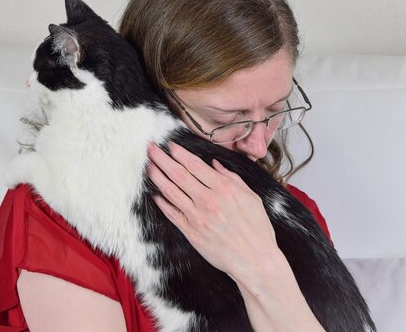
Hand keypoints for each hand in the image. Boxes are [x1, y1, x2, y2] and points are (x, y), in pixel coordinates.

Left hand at [146, 142, 278, 279]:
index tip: (170, 145)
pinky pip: (171, 213)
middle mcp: (208, 200)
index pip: (195, 165)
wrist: (255, 260)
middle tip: (151, 149)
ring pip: (170, 191)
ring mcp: (197, 217)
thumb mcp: (251, 198)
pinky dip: (161, 202)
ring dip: (157, 177)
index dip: (179, 153)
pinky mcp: (191, 232)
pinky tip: (155, 194)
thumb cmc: (257, 229)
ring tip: (149, 166)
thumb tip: (215, 164)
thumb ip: (232, 178)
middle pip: (178, 174)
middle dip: (162, 159)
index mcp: (223, 189)